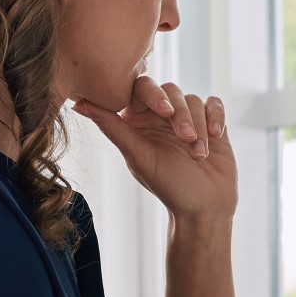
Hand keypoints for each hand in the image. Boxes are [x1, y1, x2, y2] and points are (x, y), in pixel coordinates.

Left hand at [73, 77, 235, 227]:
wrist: (205, 207)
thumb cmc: (169, 186)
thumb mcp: (138, 156)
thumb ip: (112, 127)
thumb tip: (78, 104)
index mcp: (138, 120)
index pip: (141, 88)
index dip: (153, 94)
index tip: (165, 112)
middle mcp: (161, 115)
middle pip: (170, 90)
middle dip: (181, 115)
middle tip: (185, 139)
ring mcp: (188, 117)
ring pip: (193, 100)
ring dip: (199, 126)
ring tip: (199, 153)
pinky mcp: (212, 121)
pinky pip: (214, 104)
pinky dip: (216, 117)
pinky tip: (216, 136)